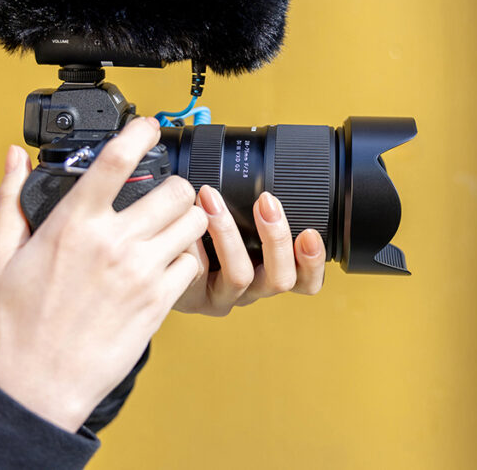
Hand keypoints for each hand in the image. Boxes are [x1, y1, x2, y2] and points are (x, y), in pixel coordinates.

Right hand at [0, 118, 206, 431]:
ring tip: (170, 226)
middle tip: (163, 195)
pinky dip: (187, 258)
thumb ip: (10, 198)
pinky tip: (168, 262)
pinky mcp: (159, 302)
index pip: (115, 162)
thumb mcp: (3, 254)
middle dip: (173, 186)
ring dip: (187, 219)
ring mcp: (140, 272)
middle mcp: (112, 243)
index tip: (148, 125)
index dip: (139, 133)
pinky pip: (193, 263)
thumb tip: (14, 156)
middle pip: (173, 189)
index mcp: (73, 225)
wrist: (40, 383)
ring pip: (193, 222)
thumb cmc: (19, 321)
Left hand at [172, 186, 325, 316]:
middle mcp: (250, 291)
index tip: (309, 232)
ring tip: (212, 200)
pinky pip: (197, 273)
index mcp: (268, 276)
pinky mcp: (191, 298)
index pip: (305, 281)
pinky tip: (185, 222)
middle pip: (280, 279)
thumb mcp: (239, 228)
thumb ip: (256, 212)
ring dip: (229, 232)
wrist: (162, 270)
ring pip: (240, 276)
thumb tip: (267, 180)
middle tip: (266, 201)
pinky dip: (194, 243)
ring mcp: (220, 297)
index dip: (313, 261)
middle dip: (277, 237)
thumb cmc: (206, 242)